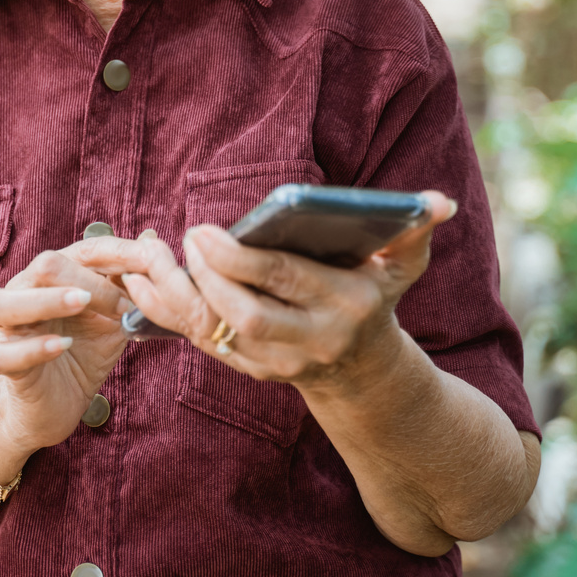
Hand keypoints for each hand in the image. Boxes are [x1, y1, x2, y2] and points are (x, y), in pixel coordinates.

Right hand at [0, 243, 137, 449]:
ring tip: (81, 305)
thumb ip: (129, 285)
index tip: (152, 262)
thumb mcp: (114, 320)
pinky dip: (32, 348)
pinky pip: (0, 354)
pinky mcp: (3, 364)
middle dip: (89, 280)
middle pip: (44, 266)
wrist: (57, 404)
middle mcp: (25, 293)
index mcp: (55, 276)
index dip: (119, 253)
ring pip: (1, 303)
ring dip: (45, 300)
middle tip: (122, 306)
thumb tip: (152, 237)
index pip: (85, 250)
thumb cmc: (83, 353)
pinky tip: (62, 346)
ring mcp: (8, 328)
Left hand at [110, 192, 456, 388]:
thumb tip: (437, 202)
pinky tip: (139, 280)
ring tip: (147, 256)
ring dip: (175, 296)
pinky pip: (199, 342)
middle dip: (207, 278)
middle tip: (182, 239)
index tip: (204, 230)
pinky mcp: (250, 370)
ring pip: (216, 334)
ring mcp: (277, 362)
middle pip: (247, 315)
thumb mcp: (401, 267)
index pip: (287, 281)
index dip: (240, 259)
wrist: (364, 374)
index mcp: (345, 306)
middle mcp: (310, 340)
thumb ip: (415, 232)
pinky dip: (164, 313)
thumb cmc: (375, 296)